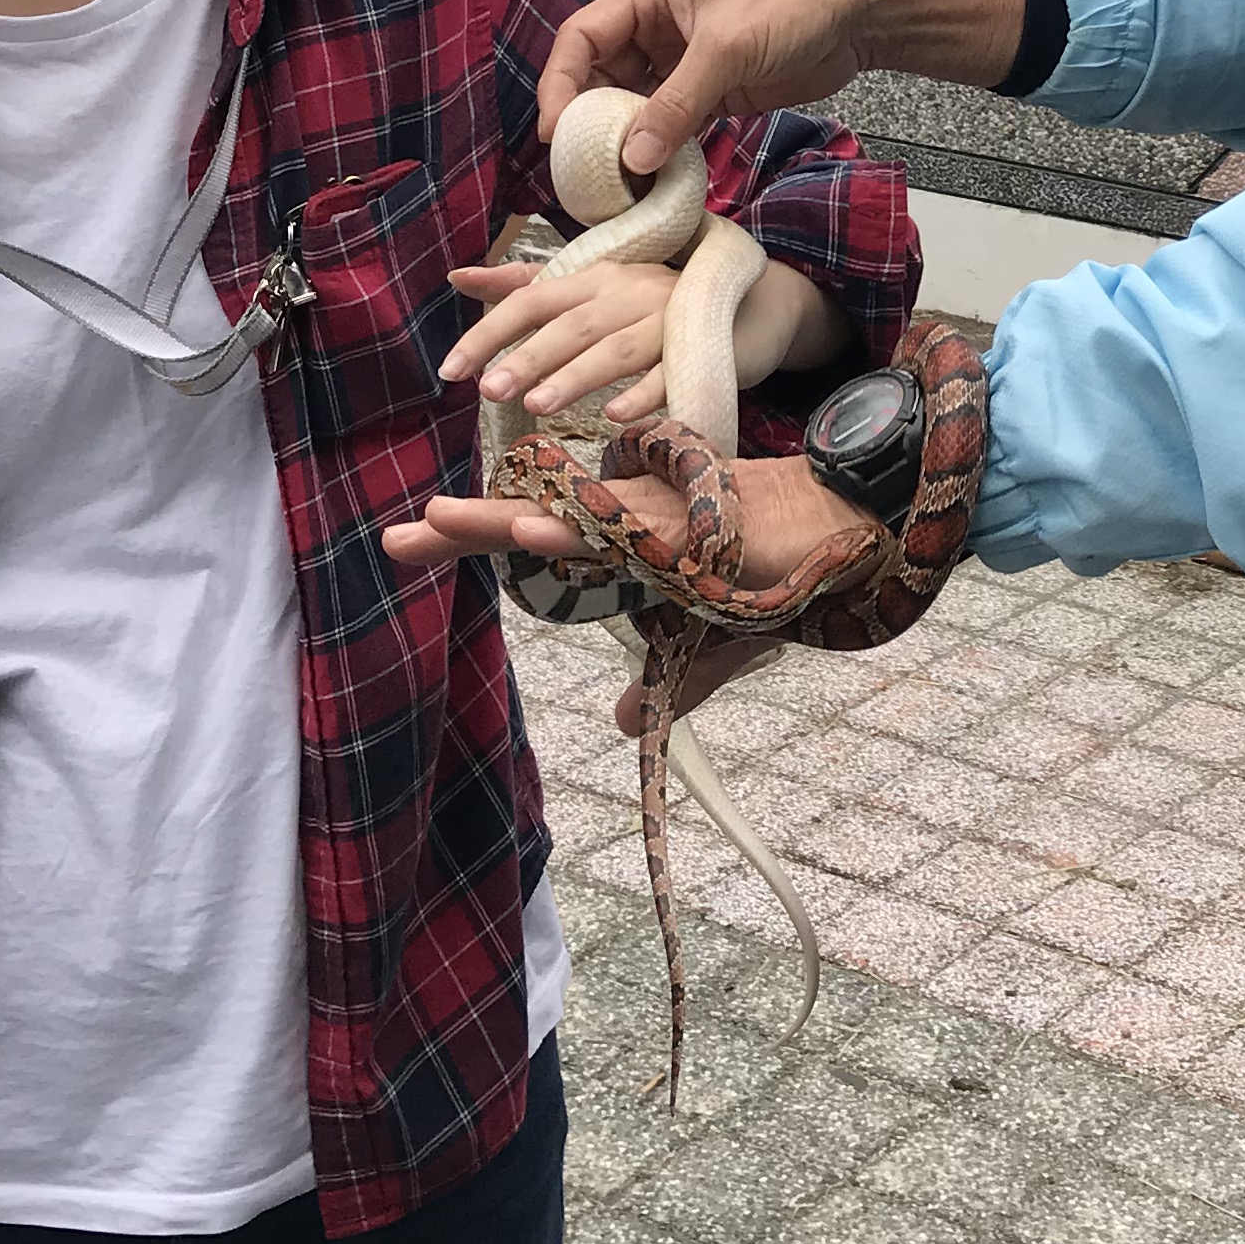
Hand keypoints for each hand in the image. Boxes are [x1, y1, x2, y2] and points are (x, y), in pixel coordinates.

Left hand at [382, 454, 837, 733]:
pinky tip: (537, 533)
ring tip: (437, 519)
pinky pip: (626, 534)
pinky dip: (580, 535)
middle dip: (464, 533)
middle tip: (394, 540)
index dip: (477, 540)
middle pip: (534, 523)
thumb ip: (664, 685)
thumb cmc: (785, 578)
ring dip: (503, 523)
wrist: (850, 532)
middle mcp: (630, 524)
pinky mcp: (691, 527)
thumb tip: (616, 723)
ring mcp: (658, 520)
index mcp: (627, 546)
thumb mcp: (714, 646)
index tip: (408, 542)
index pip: (539, 541)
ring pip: (568, 521)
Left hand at [441, 257, 853, 427]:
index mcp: (595, 278)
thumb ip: (525, 286)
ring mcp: (666, 322)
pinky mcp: (699, 351)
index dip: (490, 332)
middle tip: (488, 391)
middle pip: (572, 326)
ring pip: (616, 350)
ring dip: (576, 376)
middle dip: (528, 357)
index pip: (532, 300)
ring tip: (537, 406)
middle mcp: (627, 294)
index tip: (450, 370)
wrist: (747, 301)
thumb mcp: (591, 287)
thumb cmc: (653, 303)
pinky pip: (670, 375)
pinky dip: (644, 395)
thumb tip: (458, 278)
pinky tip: (616, 418)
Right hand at [539, 0, 1029, 179]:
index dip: (560, 83)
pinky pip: (671, 125)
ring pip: (634, 106)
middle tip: (581, 170)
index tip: (554, 131)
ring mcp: (684, 63)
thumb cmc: (792, 5)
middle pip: (601, 77)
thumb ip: (677, 104)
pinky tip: (652, 179)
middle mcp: (658, 28)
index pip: (582, 38)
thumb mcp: (726, 50)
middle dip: (589, 121)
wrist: (860, 15)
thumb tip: (631, 159)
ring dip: (624, 142)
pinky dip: (660, 150)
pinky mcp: (712, 94)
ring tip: (612, 185)